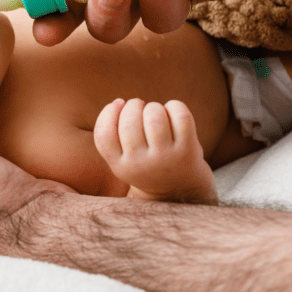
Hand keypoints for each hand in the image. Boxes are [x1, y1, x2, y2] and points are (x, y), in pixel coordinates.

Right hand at [94, 98, 215, 203]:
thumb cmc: (146, 163)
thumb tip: (118, 102)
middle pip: (129, 121)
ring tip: (157, 113)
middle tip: (140, 107)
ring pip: (154, 115)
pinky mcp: (187, 150)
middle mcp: (141, 164)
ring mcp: (165, 158)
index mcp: (120, 166)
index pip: (104, 134)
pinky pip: (180, 115)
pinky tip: (172, 112)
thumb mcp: (123, 159)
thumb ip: (113, 135)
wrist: (179, 189)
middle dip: (134, 105)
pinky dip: (175, 106)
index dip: (108, 111)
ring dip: (154, 106)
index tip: (118, 103)